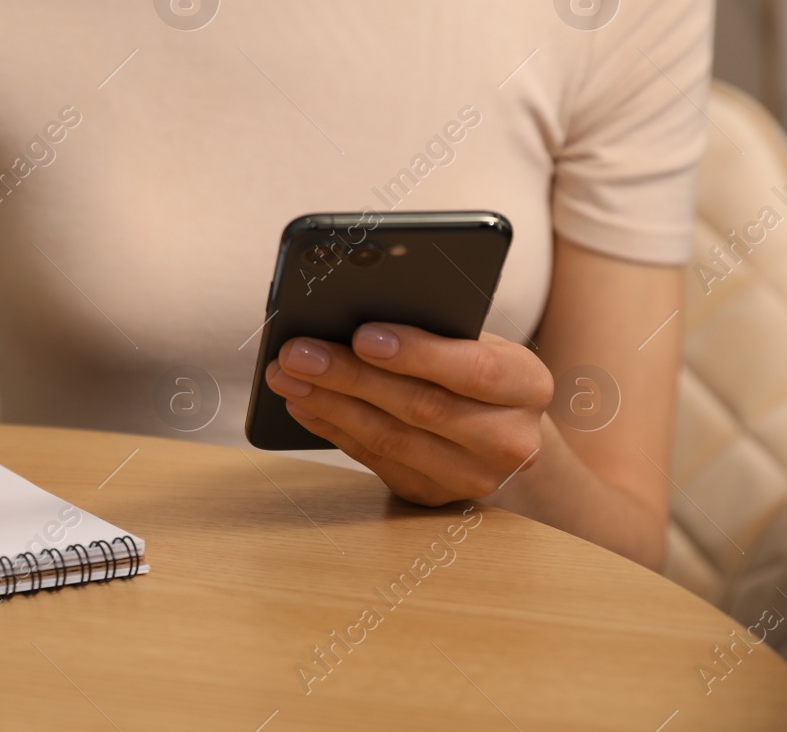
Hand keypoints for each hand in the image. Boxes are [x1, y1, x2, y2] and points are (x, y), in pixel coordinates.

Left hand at [264, 324, 552, 504]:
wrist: (505, 432)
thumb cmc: (476, 369)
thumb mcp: (476, 342)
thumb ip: (434, 330)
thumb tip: (353, 317)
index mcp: (527, 384)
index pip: (474, 369)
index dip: (417, 354)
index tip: (362, 335)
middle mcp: (509, 439)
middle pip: (421, 407)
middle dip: (349, 376)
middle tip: (297, 353)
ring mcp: (473, 477)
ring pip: (391, 439)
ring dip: (329, 406)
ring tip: (287, 377)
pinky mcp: (433, 496)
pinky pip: (375, 461)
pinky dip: (333, 430)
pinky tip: (303, 406)